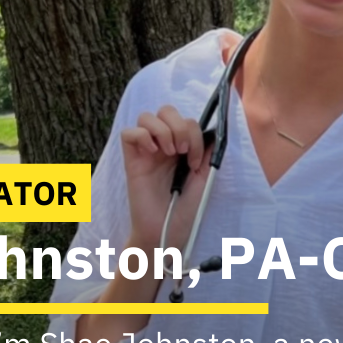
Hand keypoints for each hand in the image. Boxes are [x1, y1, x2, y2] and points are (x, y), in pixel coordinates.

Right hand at [120, 106, 213, 248]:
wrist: (166, 231)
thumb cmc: (184, 210)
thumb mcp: (203, 179)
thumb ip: (206, 154)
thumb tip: (212, 132)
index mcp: (182, 148)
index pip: (186, 120)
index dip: (194, 133)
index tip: (195, 158)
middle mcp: (163, 145)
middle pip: (166, 110)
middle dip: (179, 126)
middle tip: (182, 150)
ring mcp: (146, 151)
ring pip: (146, 116)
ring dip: (162, 129)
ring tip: (168, 152)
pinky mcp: (132, 160)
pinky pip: (129, 133)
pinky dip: (142, 136)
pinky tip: (152, 152)